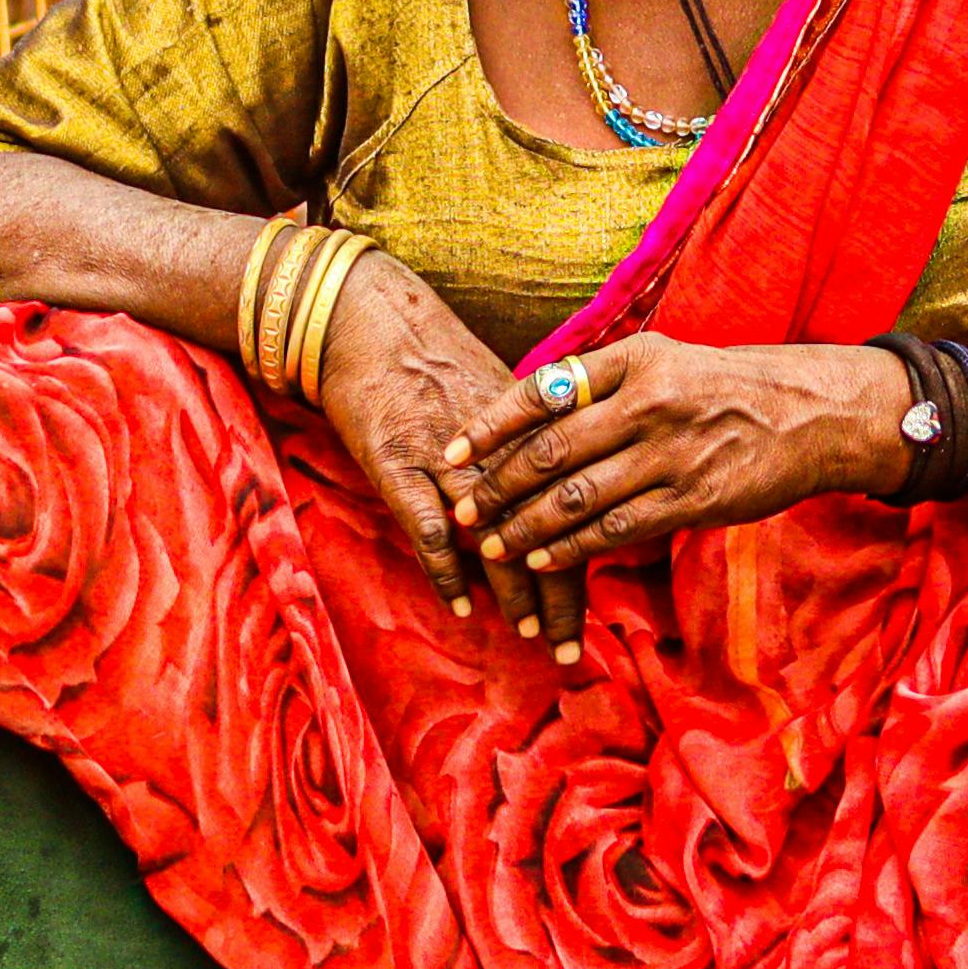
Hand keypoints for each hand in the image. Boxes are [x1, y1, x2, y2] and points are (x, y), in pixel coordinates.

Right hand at [301, 259, 554, 635]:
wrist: (367, 320)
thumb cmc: (430, 359)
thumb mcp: (496, 395)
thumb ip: (530, 442)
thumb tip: (567, 487)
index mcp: (529, 426)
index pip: (576, 500)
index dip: (591, 552)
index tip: (600, 605)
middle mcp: (499, 445)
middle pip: (546, 526)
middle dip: (562, 593)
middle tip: (572, 648)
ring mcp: (447, 458)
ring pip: (498, 533)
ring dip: (516, 590)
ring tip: (532, 636)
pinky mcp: (398, 463)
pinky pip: (429, 527)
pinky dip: (446, 569)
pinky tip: (461, 606)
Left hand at [445, 337, 919, 607]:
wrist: (809, 414)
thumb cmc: (721, 388)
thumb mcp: (662, 360)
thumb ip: (599, 382)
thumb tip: (527, 408)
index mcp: (632, 361)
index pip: (542, 392)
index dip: (489, 425)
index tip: (451, 450)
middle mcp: (647, 404)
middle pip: (550, 451)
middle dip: (497, 487)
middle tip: (462, 510)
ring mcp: (670, 454)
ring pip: (577, 496)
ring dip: (526, 526)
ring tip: (491, 546)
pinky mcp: (693, 499)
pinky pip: (617, 528)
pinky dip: (574, 547)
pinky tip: (543, 559)